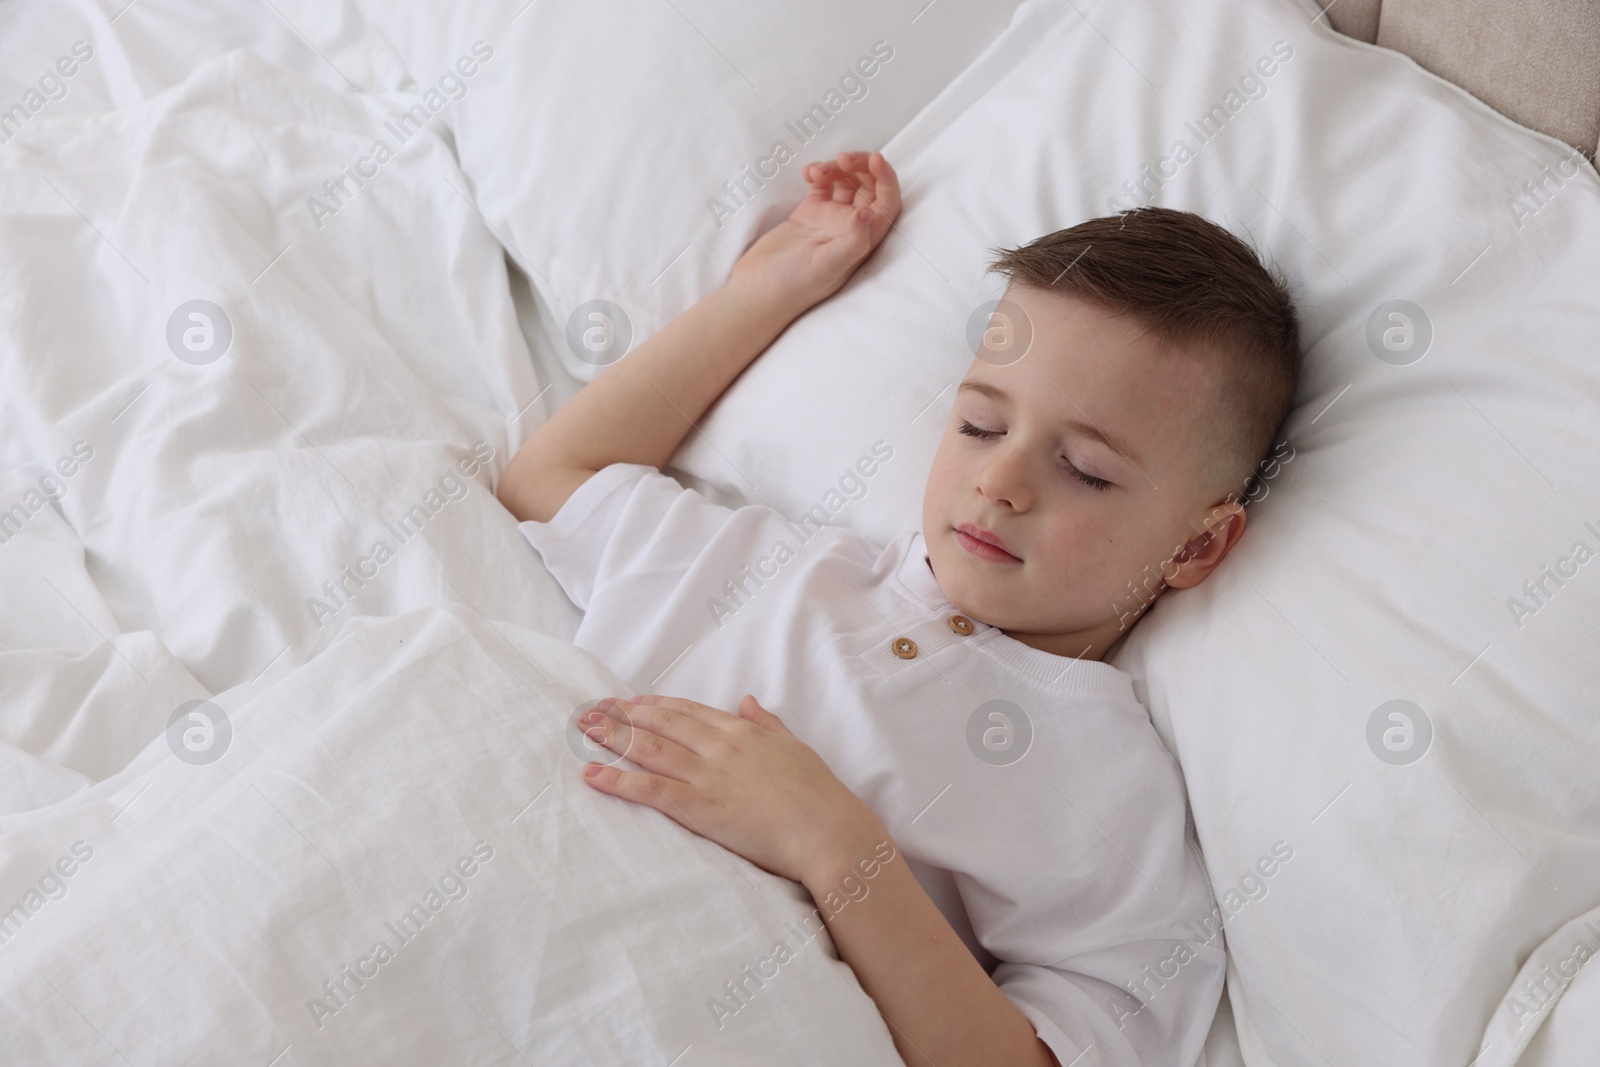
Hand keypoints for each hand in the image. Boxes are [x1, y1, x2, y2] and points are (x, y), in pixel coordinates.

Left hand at [578, 694, 885, 885]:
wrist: (827, 830)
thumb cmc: (819, 795)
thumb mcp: (794, 747)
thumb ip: (767, 724)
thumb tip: (747, 702)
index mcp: (742, 732)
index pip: (689, 712)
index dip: (656, 705)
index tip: (631, 701)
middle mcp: (719, 747)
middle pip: (661, 725)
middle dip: (623, 715)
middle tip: (591, 708)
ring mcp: (708, 775)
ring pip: (650, 749)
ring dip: (613, 738)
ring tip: (584, 730)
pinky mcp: (700, 807)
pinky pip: (651, 789)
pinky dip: (619, 780)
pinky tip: (593, 775)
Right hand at [727, 150, 901, 313]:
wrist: (758, 291)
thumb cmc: (793, 286)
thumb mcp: (826, 266)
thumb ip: (851, 242)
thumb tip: (869, 214)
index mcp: (862, 241)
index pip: (886, 203)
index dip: (887, 178)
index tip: (875, 159)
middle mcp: (850, 229)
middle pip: (869, 187)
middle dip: (860, 166)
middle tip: (842, 159)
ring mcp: (830, 220)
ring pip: (846, 182)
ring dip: (836, 168)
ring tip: (816, 171)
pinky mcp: (809, 214)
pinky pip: (822, 185)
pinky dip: (818, 173)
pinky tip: (806, 173)